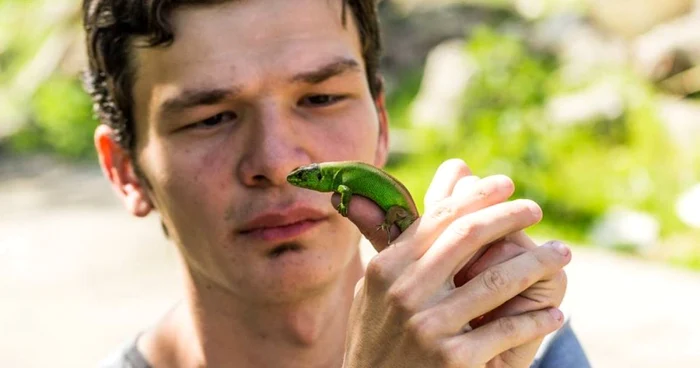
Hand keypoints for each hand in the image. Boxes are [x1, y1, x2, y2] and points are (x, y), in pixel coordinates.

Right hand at [338, 159, 570, 367]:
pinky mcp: (453, 358)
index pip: (437, 218)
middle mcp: (404, 292)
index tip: (504, 185)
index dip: (476, 196)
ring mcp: (428, 326)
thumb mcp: (372, 291)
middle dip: (509, 215)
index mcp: (386, 269)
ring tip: (561, 253)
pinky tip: (554, 315)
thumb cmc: (380, 338)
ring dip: (538, 263)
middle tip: (534, 209)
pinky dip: (536, 320)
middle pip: (467, 236)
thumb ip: (389, 242)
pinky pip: (506, 329)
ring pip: (497, 280)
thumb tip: (390, 194)